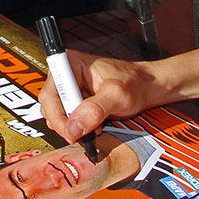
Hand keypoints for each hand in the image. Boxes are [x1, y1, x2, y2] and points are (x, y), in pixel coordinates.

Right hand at [39, 50, 164, 143]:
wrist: (148, 87)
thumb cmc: (136, 83)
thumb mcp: (117, 96)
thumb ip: (94, 110)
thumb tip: (73, 128)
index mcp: (71, 63)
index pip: (51, 94)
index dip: (58, 116)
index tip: (71, 132)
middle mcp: (66, 74)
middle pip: (50, 106)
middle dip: (66, 124)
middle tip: (83, 135)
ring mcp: (70, 89)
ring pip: (58, 115)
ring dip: (74, 127)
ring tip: (94, 128)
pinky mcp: (76, 101)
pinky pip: (68, 119)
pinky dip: (79, 128)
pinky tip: (94, 128)